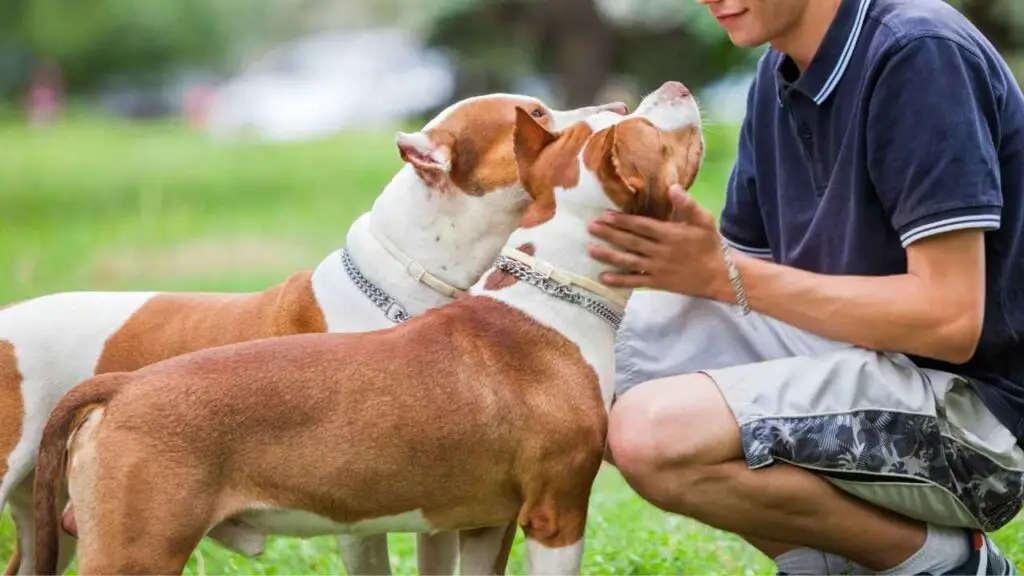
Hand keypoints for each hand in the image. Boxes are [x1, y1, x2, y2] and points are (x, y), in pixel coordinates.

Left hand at [587, 184, 734, 301]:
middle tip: (590, 227)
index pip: (641, 226)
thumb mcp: (704, 220)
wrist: (719, 275)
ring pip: (629, 261)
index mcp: (670, 234)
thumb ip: (687, 204)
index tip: (604, 215)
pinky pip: (636, 282)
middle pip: (630, 242)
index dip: (622, 221)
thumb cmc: (710, 244)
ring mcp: (657, 268)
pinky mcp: (658, 282)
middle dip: (609, 234)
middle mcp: (660, 251)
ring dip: (608, 255)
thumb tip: (673, 187)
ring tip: (590, 249)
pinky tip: (603, 277)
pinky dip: (619, 280)